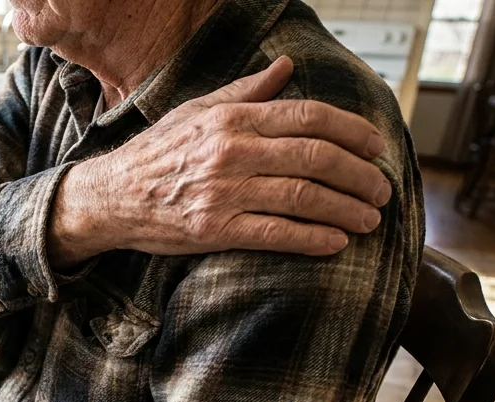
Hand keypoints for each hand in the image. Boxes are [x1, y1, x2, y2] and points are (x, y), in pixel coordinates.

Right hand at [50, 56, 391, 266]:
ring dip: (345, 209)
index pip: (308, 117)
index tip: (377, 146)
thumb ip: (247, 92)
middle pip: (315, 157)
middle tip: (382, 188)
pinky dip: (312, 238)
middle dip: (358, 174)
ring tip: (369, 219)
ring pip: (302, 197)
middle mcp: (232, 152)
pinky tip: (335, 242)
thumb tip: (287, 66)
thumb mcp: (198, 110)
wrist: (112, 197)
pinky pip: (276, 234)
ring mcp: (224, 192)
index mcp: (232, 119)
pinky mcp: (215, 229)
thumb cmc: (158, 153)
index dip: (352, 131)